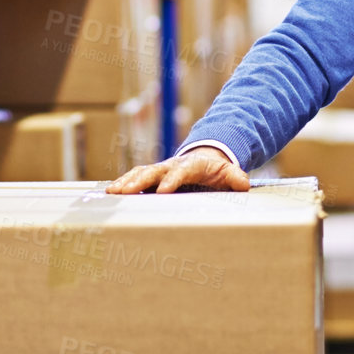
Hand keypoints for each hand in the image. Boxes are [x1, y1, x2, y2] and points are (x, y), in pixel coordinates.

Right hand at [106, 146, 250, 193]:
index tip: (162, 192)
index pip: (180, 172)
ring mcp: (160, 170)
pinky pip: (135, 178)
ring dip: (126, 182)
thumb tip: (243, 184)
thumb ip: (235, 178)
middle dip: (139, 181)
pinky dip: (122, 184)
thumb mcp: (228, 173)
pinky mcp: (152, 176)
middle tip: (126, 192)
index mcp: (190, 166)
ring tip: (112, 193)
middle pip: (153, 171)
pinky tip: (110, 194)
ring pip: (140, 173)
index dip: (171, 181)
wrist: (205, 159)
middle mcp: (171, 166)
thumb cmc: (215, 171)